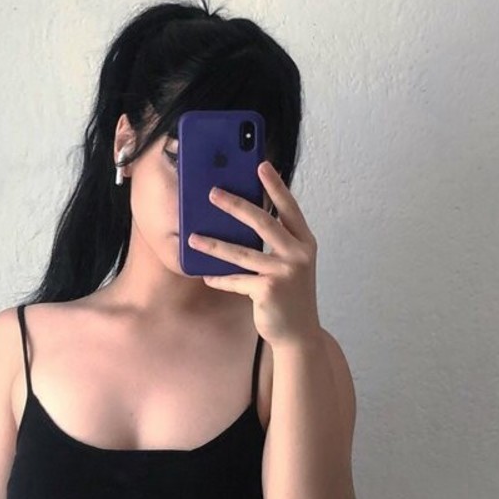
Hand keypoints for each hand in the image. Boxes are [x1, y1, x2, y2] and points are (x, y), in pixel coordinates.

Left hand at [186, 161, 321, 347]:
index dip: (275, 186)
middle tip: (212, 192)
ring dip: (214, 244)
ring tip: (193, 237)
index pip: (289, 208)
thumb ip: (277, 243)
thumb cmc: (290, 294)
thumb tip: (245, 219)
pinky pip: (236, 280)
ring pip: (241, 252)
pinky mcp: (268, 290)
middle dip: (235, 205)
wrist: (299, 333)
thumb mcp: (290, 264)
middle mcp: (298, 254)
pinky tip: (206, 275)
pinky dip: (220, 279)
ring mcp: (284, 272)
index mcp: (305, 242)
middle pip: (262, 222)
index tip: (261, 165)